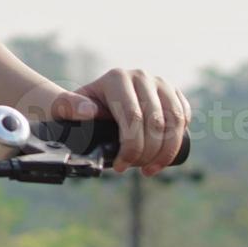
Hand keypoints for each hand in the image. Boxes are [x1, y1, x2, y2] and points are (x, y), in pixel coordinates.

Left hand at [48, 69, 191, 175]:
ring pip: (175, 120)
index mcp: (116, 78)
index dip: (131, 147)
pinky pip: (184, 116)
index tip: (120, 166)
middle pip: (156, 122)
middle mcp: (140, 76)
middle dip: (148, 153)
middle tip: (137, 170)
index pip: (134, 117)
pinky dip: (178, 138)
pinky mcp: (172, 92)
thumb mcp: (64, 108)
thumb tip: (90, 110)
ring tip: (151, 169)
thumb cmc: (75, 110)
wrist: (90, 103)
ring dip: (166, 151)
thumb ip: (67, 106)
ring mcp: (159, 83)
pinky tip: (164, 154)